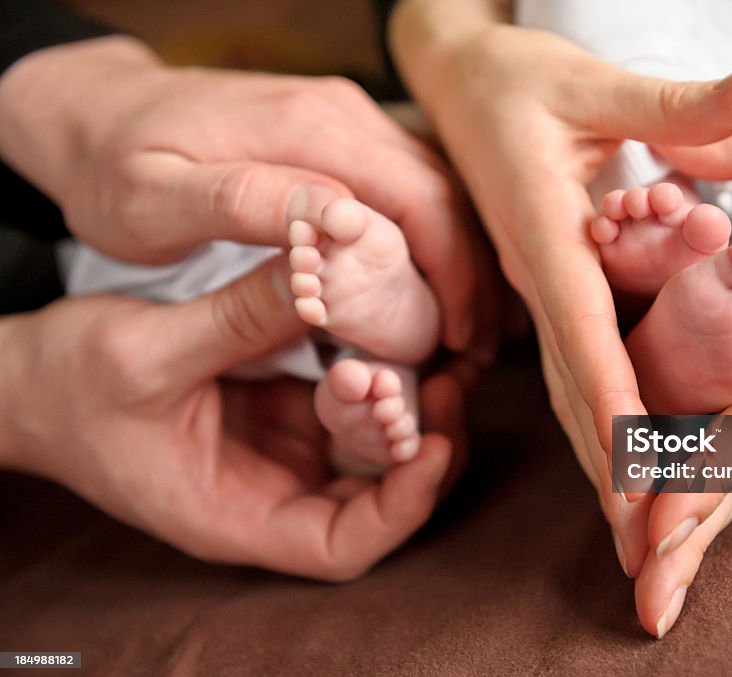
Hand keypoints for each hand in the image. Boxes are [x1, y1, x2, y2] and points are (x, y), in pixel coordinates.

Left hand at [0, 35, 489, 354]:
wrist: (99, 111)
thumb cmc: (114, 166)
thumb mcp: (155, 199)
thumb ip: (247, 204)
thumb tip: (345, 222)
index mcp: (308, 129)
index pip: (421, 201)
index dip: (454, 275)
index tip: (458, 342)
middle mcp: (342, 113)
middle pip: (445, 195)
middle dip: (472, 275)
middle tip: (473, 350)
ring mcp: (345, 119)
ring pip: (438, 190)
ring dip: (461, 260)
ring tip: (466, 330)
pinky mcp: (340, 134)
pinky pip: (412, 185)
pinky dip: (437, 239)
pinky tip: (439, 287)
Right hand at [0, 259, 457, 579]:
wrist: (28, 379)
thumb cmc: (68, 388)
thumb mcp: (147, 351)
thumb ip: (240, 317)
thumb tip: (322, 266)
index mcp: (233, 513)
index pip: (342, 545)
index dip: (402, 507)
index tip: (434, 447)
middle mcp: (266, 491)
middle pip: (373, 496)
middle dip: (417, 444)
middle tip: (444, 380)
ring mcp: (276, 451)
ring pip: (367, 446)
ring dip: (401, 404)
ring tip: (427, 353)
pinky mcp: (277, 411)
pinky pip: (343, 402)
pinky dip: (371, 372)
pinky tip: (388, 330)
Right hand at [391, 0, 731, 611]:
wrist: (455, 82)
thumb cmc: (517, 79)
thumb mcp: (591, 84)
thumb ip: (675, 102)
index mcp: (545, 236)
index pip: (581, 336)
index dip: (610, 408)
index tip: (639, 476)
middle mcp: (536, 277)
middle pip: (567, 387)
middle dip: (603, 469)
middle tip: (640, 548)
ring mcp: (537, 287)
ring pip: (564, 387)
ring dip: (597, 459)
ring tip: (632, 529)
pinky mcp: (545, 285)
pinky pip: (570, 362)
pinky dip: (594, 416)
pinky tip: (621, 454)